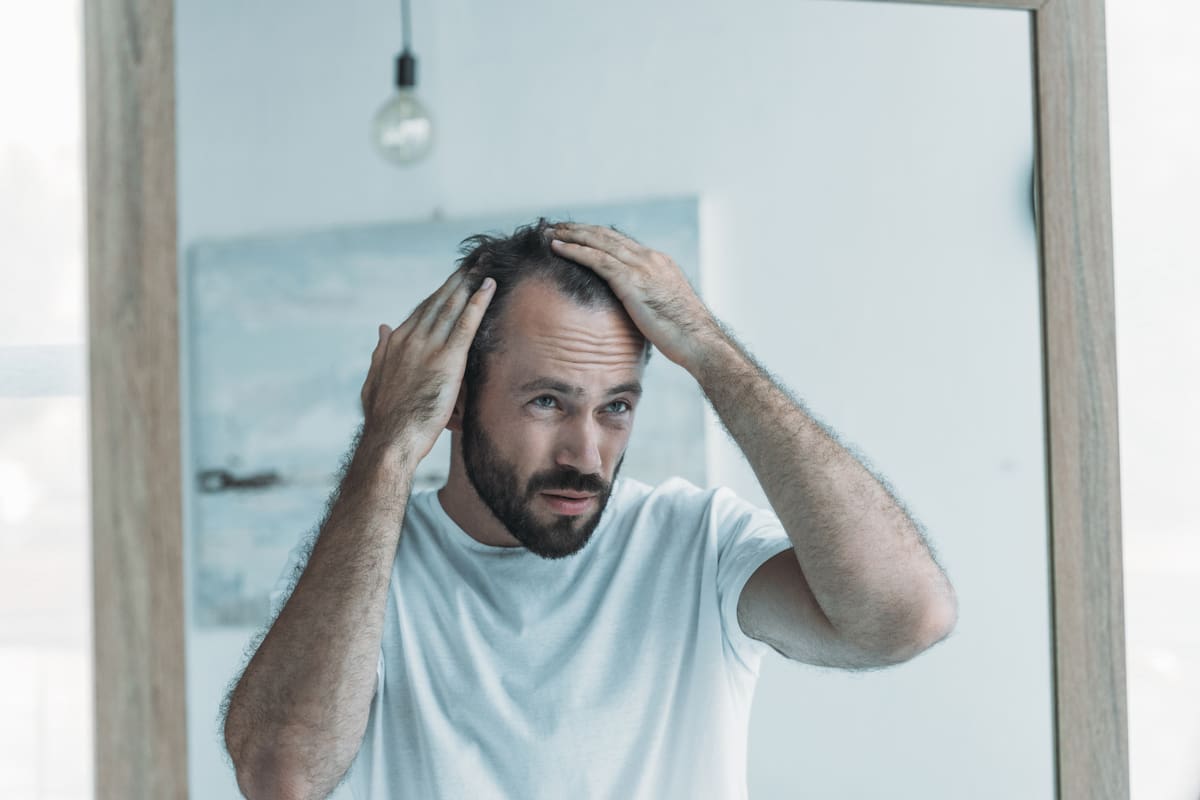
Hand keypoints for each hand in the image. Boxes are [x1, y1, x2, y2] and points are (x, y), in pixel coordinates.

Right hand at [359, 268, 495, 464]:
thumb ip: (380, 351)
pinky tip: (489, 287)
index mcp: (396, 343)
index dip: (440, 294)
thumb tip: (381, 327)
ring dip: (469, 283)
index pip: (422, 311)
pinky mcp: (446, 359)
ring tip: (483, 265)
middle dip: (457, 280)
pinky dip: (478, 302)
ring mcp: (428, 347)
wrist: (390, 438)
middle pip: (438, 302)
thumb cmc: (384, 418)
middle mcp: (410, 338)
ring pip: (452, 306)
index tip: (453, 281)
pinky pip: (465, 324)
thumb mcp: (375, 380)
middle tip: (473, 261)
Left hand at [547, 223, 722, 370]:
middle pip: (607, 235)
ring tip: (549, 233)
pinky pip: (597, 259)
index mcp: (657, 263)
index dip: (596, 236)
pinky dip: (575, 251)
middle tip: (556, 227)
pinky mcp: (632, 281)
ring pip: (599, 241)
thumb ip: (646, 301)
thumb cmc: (684, 335)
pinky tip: (557, 248)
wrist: (700, 341)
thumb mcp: (664, 309)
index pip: (620, 242)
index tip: (576, 235)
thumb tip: (632, 310)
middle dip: (579, 229)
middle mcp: (649, 258)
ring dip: (571, 235)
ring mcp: (642, 267)